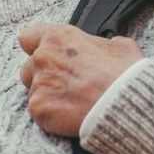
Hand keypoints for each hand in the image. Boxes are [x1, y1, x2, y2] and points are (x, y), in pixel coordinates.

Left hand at [18, 24, 143, 137]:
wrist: (124, 105)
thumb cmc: (125, 75)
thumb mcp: (121, 46)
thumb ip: (103, 44)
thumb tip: (106, 48)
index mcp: (59, 37)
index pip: (28, 38)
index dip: (36, 48)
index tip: (45, 56)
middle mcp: (43, 57)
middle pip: (28, 68)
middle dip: (43, 76)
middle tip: (66, 86)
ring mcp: (38, 83)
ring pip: (34, 92)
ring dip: (48, 97)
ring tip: (72, 103)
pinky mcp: (39, 108)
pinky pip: (39, 112)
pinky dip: (52, 116)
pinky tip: (70, 115)